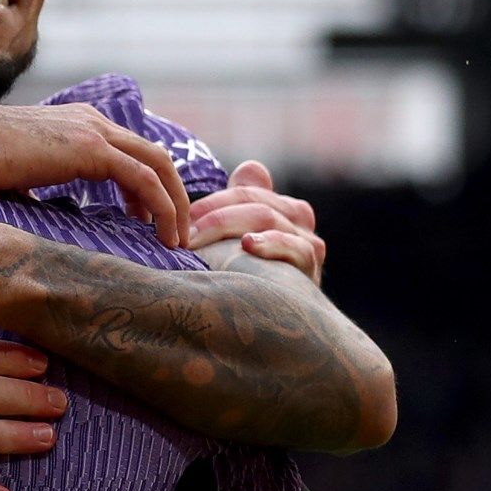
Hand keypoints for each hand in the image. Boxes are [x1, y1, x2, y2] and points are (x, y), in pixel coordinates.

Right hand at [0, 102, 189, 247]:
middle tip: (174, 233)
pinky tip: (160, 233)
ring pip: (158, 165)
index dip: (144, 187)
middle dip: (172, 196)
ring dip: (173, 204)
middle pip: (154, 156)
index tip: (143, 219)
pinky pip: (142, 178)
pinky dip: (160, 206)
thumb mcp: (20, 175)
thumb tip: (43, 218)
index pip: (130, 151)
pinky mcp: (91, 149)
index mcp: (77, 124)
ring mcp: (94, 131)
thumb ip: (41, 189)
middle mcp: (92, 121)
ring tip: (175, 240)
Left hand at [188, 160, 325, 283]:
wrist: (284, 323)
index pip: (245, 190)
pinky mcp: (310, 265)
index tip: (180, 217)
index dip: (211, 201)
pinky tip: (247, 244)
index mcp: (283, 207)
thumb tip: (249, 168)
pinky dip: (269, 243)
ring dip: (225, 226)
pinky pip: (293, 247)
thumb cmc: (254, 277)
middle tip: (181, 234)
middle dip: (212, 215)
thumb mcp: (244, 238)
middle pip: (252, 201)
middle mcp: (299, 218)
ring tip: (196, 240)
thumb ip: (245, 201)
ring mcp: (307, 241)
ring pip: (265, 217)